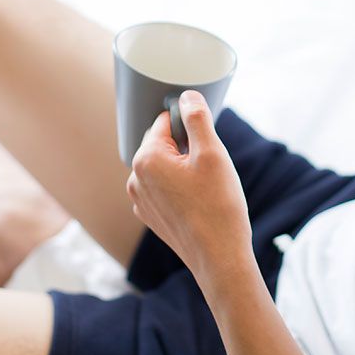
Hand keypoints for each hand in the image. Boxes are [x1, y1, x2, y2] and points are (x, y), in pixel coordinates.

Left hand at [126, 90, 251, 282]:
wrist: (219, 258)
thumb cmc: (218, 206)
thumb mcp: (213, 153)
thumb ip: (197, 119)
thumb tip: (187, 96)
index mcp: (146, 158)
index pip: (165, 121)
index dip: (190, 126)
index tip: (206, 142)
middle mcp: (135, 179)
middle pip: (165, 144)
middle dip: (188, 148)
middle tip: (210, 168)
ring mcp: (141, 200)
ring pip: (165, 167)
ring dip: (185, 169)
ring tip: (206, 188)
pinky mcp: (151, 217)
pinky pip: (165, 189)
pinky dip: (181, 189)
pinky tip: (199, 203)